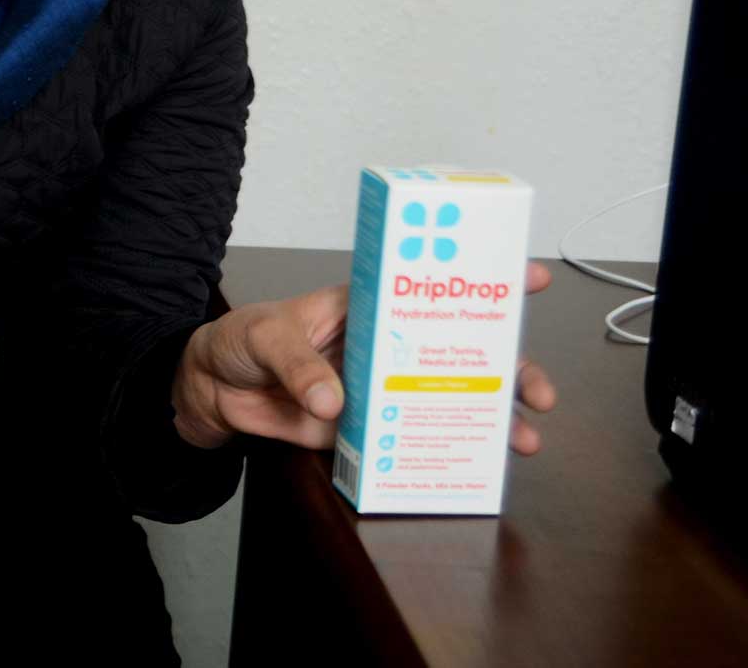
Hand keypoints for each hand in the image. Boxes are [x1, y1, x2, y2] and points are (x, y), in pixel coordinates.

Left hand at [170, 262, 557, 453]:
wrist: (212, 390)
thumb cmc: (240, 340)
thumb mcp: (264, 335)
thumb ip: (297, 364)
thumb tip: (333, 402)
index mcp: (366, 306)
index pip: (429, 286)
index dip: (479, 280)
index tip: (529, 277)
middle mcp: (384, 345)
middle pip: (457, 351)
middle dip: (506, 367)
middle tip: (536, 391)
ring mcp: (379, 389)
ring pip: (445, 399)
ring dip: (487, 420)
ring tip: (523, 440)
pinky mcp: (364, 430)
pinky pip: (409, 443)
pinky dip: (441, 455)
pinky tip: (472, 470)